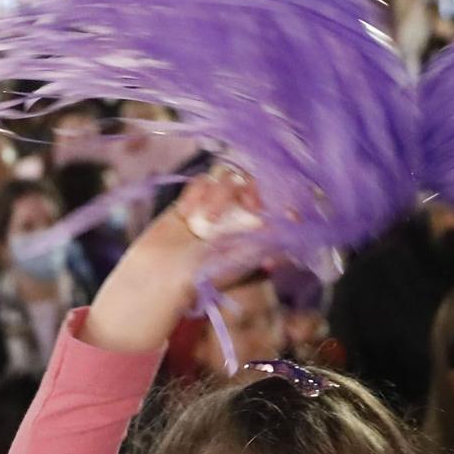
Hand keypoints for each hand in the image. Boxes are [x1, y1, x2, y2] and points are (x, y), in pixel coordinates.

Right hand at [83, 169, 261, 355]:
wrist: (161, 275)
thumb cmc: (204, 274)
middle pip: (253, 183)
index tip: (277, 209)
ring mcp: (215, 208)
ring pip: (227, 178)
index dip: (279, 199)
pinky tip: (187, 215)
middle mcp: (238, 218)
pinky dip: (197, 193)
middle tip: (245, 205)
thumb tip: (293, 218)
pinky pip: (202, 180)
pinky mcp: (191, 200)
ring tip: (204, 221)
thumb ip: (266, 235)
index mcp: (255, 233)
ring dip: (220, 194)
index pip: (276, 205)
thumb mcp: (242, 257)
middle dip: (249, 189)